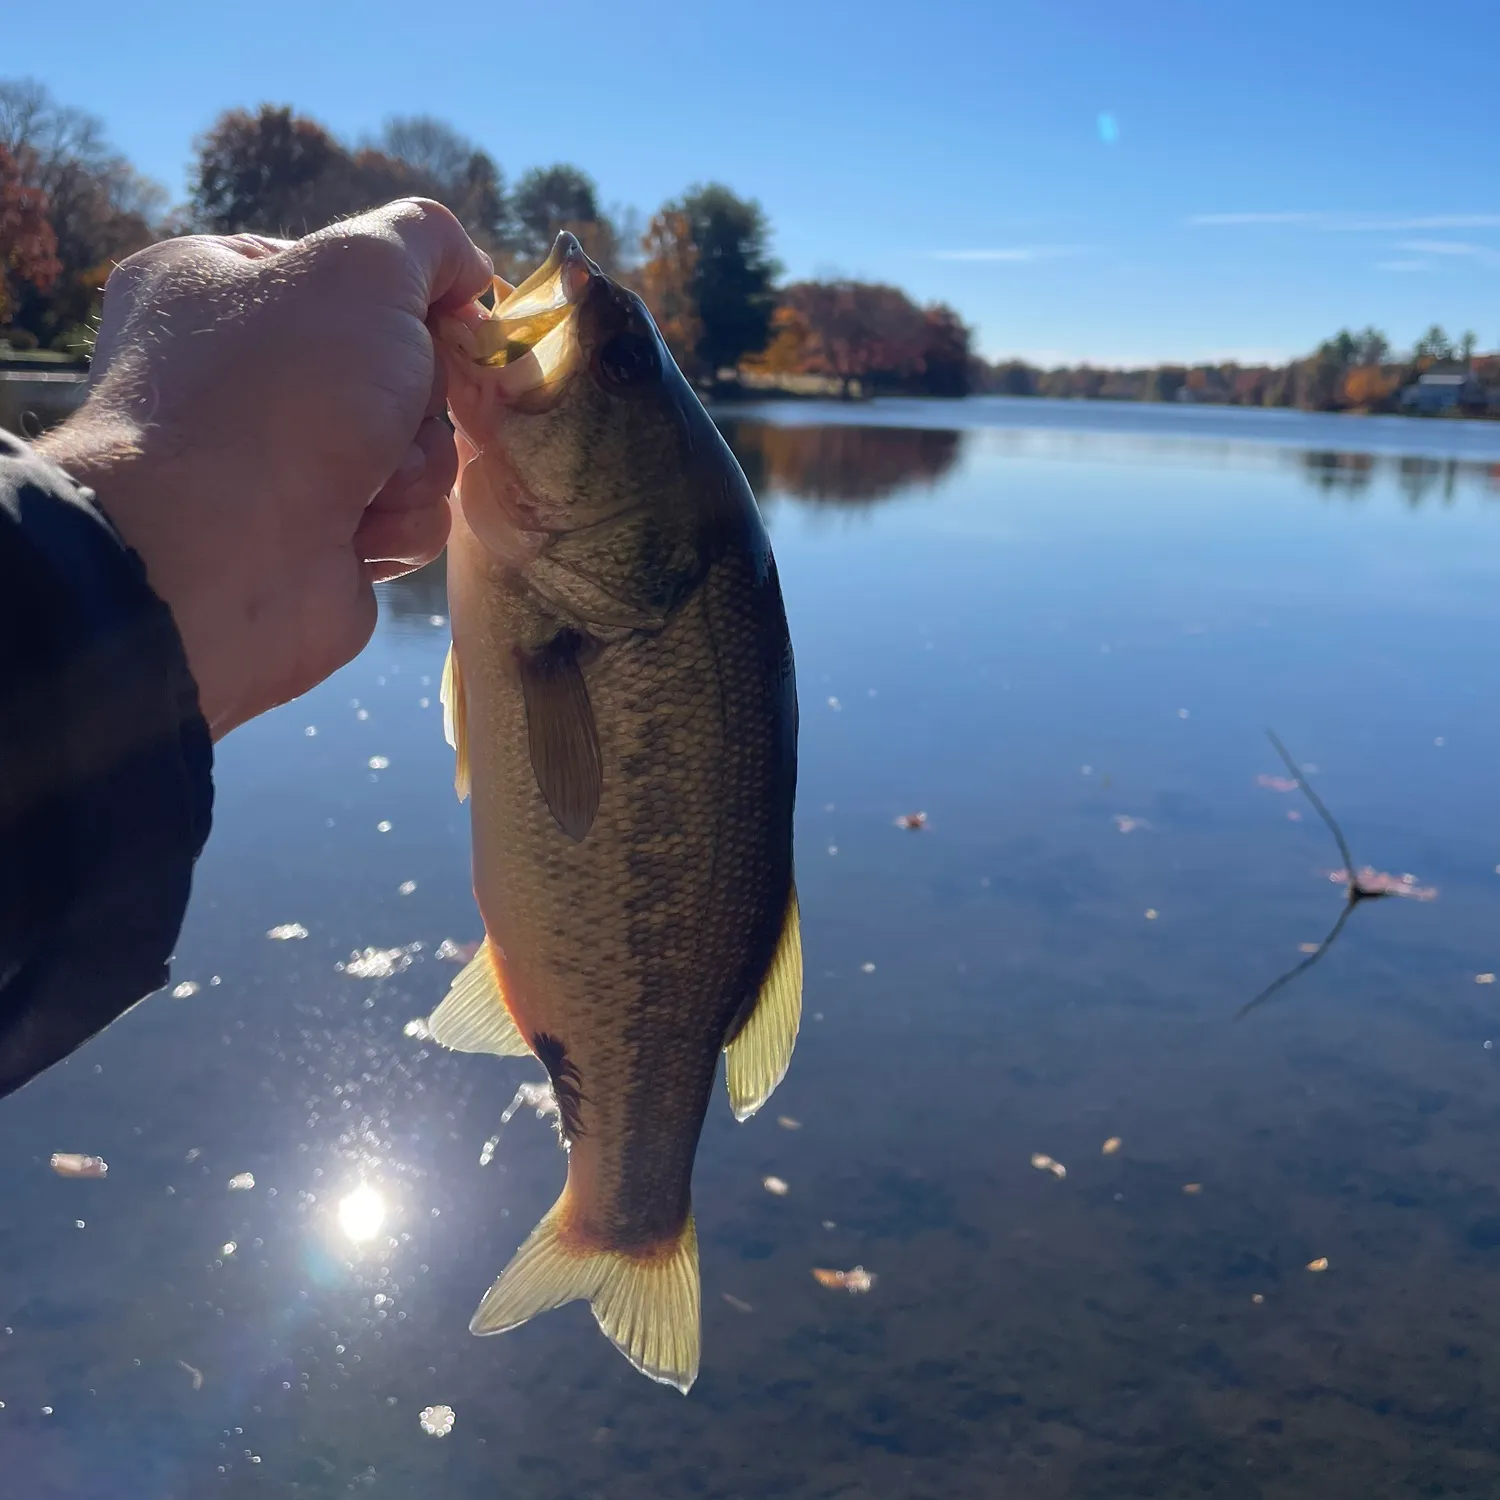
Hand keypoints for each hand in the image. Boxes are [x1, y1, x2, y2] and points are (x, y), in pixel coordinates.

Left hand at [39, 199, 492, 738]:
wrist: (222, 557)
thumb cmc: (281, 392)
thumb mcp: (361, 270)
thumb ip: (426, 239)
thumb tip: (470, 272)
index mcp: (219, 288)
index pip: (352, 278)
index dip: (415, 301)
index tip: (456, 320)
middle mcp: (243, 376)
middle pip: (399, 370)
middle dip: (418, 397)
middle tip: (397, 407)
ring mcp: (282, 466)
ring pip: (416, 451)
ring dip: (415, 466)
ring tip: (365, 482)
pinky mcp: (322, 543)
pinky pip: (405, 519)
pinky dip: (398, 524)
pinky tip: (357, 532)